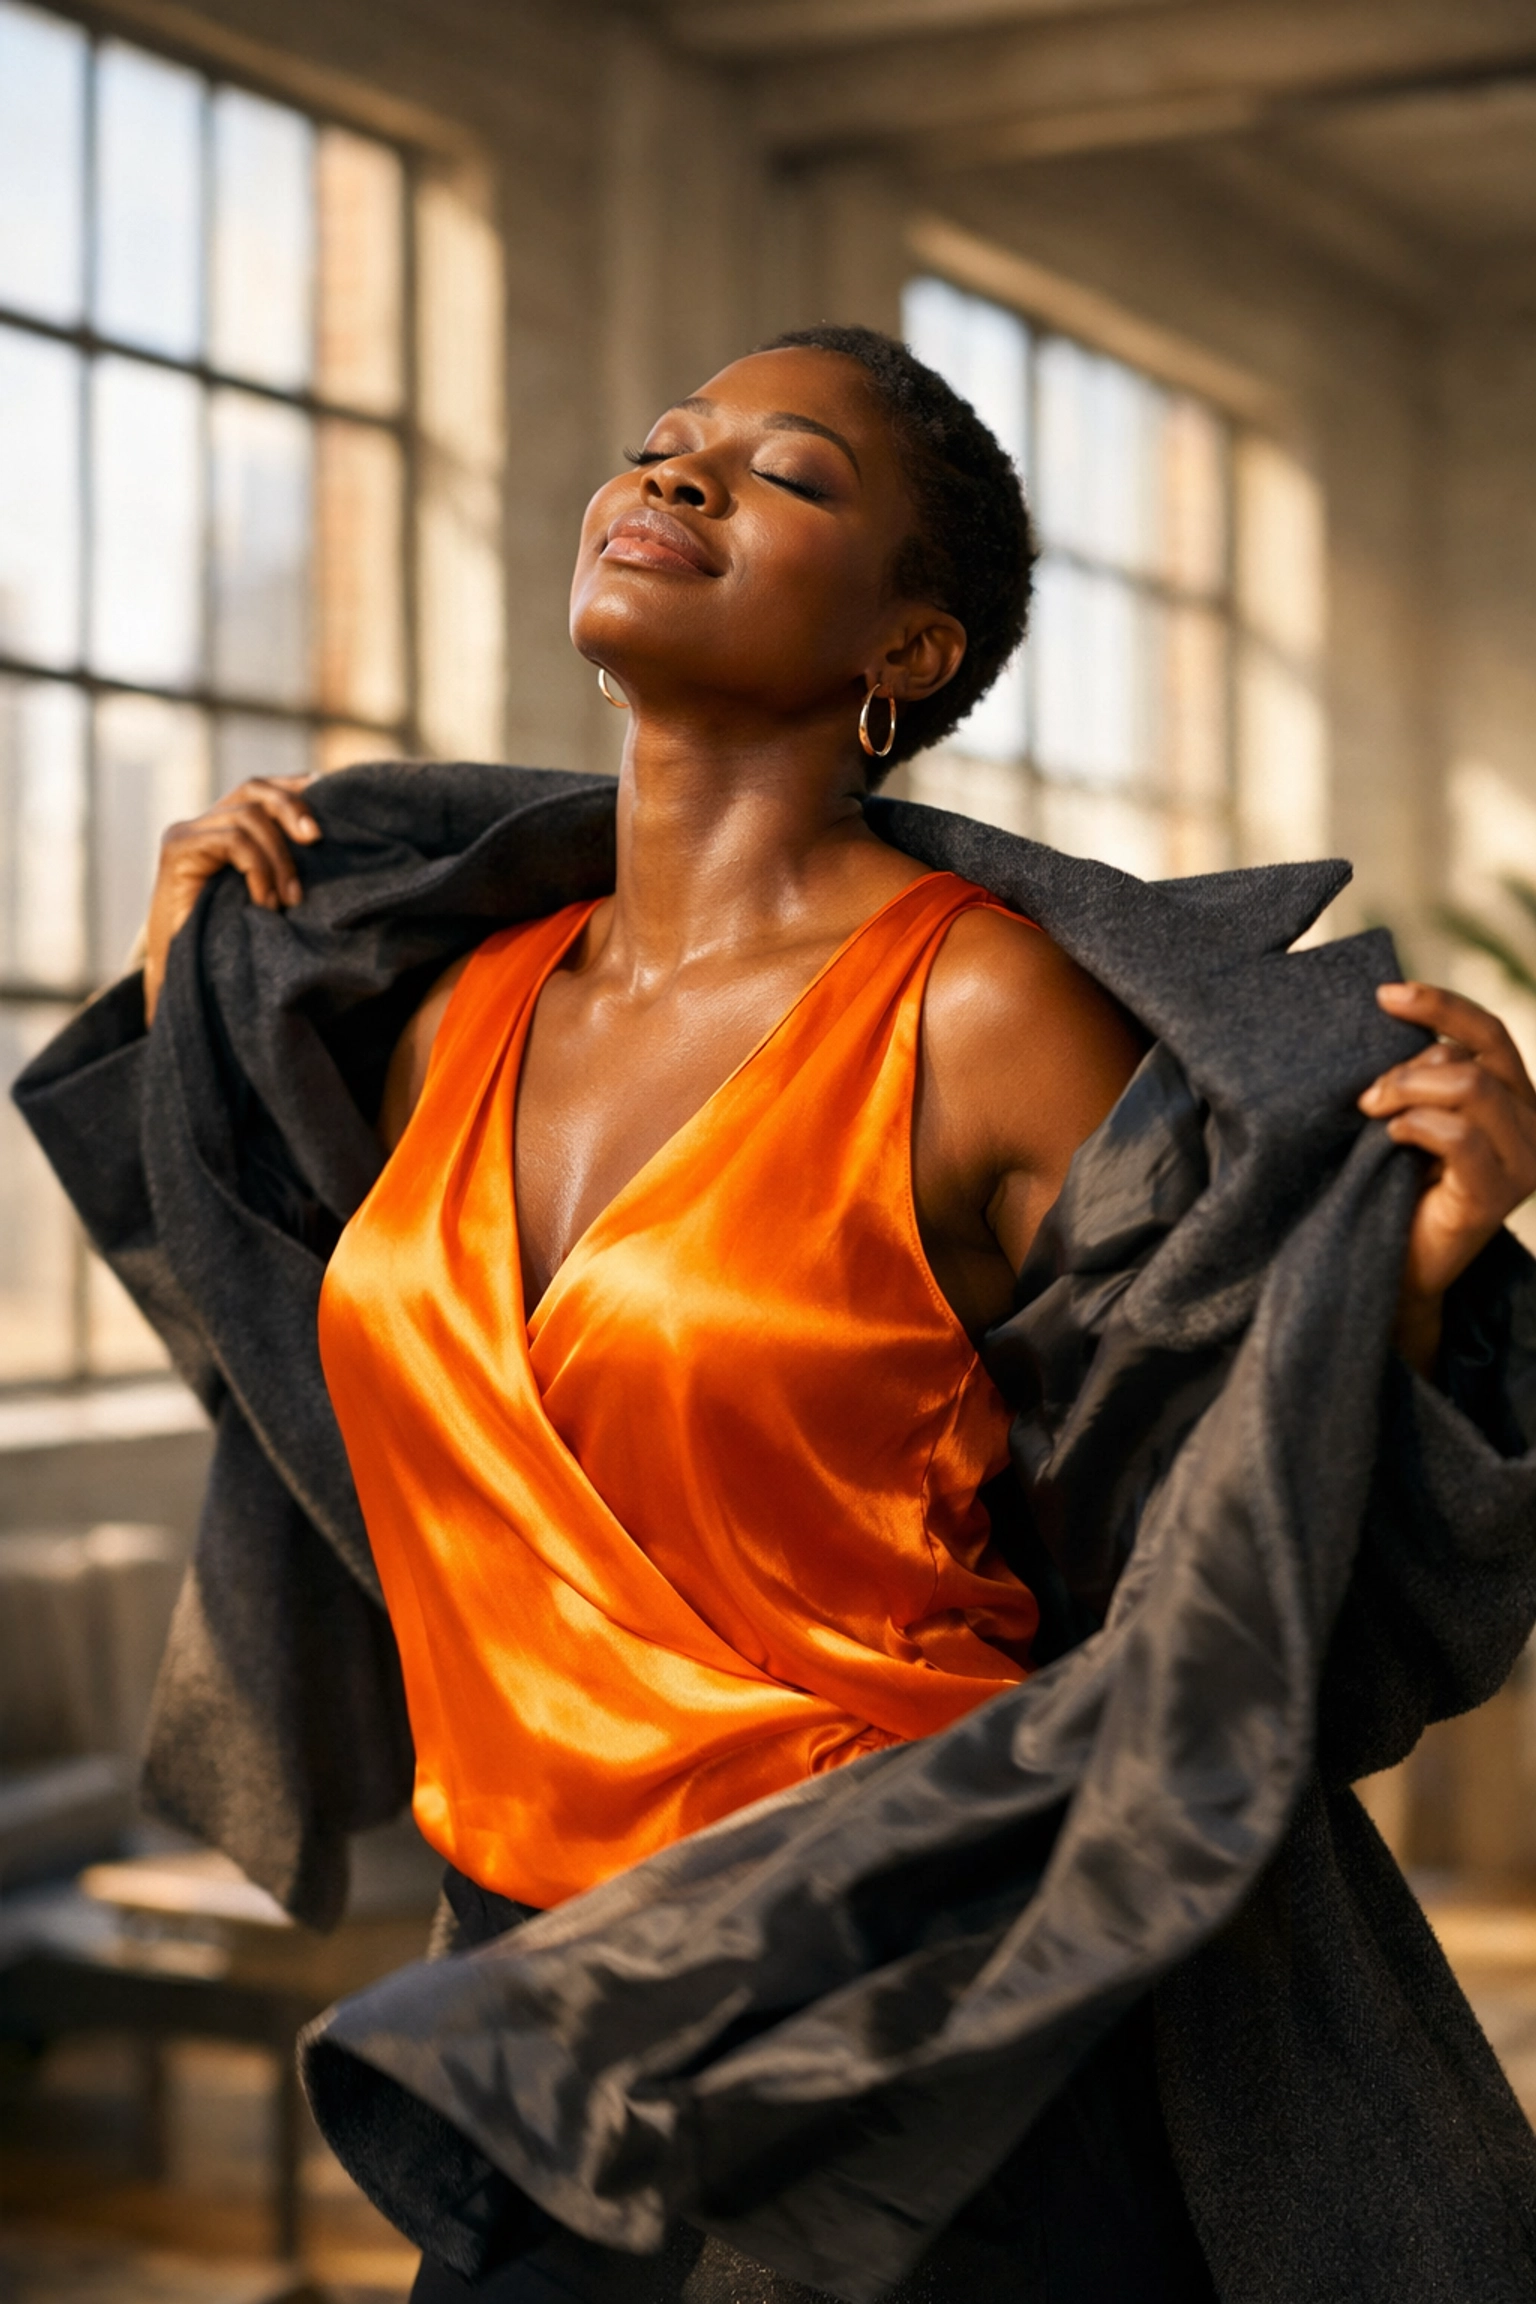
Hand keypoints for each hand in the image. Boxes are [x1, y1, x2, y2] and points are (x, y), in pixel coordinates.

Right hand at [143, 776, 320, 1023]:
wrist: (182, 974)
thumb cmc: (229, 939)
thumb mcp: (268, 895)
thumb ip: (285, 865)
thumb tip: (330, 842)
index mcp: (225, 827)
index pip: (263, 789)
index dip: (297, 788)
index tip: (332, 800)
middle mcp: (204, 823)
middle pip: (255, 789)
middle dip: (294, 809)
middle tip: (318, 840)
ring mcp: (187, 833)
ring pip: (248, 816)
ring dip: (279, 857)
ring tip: (289, 899)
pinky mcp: (177, 849)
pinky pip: (232, 841)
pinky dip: (258, 870)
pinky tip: (264, 903)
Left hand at [1360, 983, 1535, 1373]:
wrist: (1394, 1263)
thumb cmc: (1395, 1183)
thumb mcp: (1412, 1114)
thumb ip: (1423, 1074)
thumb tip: (1393, 1012)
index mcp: (1515, 1098)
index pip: (1488, 1032)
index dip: (1441, 1005)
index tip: (1385, 994)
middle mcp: (1534, 1124)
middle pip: (1477, 1058)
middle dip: (1410, 1067)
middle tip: (1366, 1095)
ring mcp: (1524, 1161)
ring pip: (1471, 1089)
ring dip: (1407, 1092)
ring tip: (1373, 1113)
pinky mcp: (1499, 1195)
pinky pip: (1460, 1137)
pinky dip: (1417, 1127)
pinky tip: (1392, 1138)